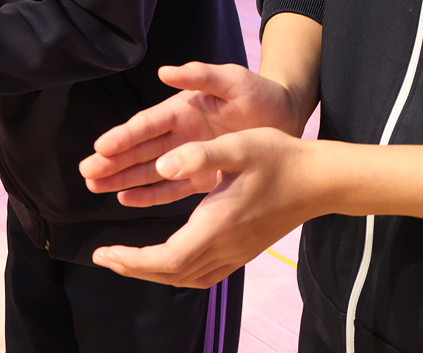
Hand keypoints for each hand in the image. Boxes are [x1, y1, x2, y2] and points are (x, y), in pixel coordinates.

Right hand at [79, 62, 310, 206]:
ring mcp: (189, 156)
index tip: (100, 147)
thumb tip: (165, 71)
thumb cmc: (259, 93)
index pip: (147, 125)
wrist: (287, 116)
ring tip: (95, 186)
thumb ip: (200, 75)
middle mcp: (180, 134)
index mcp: (182, 109)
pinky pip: (171, 188)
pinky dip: (150, 194)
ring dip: (123, 178)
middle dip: (112, 161)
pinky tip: (127, 199)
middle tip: (86, 173)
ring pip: (148, 169)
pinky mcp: (203, 175)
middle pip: (140, 150)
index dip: (124, 136)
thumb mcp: (233, 80)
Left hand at [93, 128, 321, 288]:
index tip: (104, 252)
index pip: (168, 258)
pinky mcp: (244, 249)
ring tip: (126, 260)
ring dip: (153, 272)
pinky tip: (166, 259)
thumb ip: (200, 155)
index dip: (133, 260)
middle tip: (103, 256)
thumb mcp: (238, 146)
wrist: (319, 179)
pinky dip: (177, 270)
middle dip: (133, 268)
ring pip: (188, 276)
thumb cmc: (278, 158)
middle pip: (172, 273)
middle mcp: (226, 246)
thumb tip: (165, 163)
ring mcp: (237, 252)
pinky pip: (204, 272)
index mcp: (218, 223)